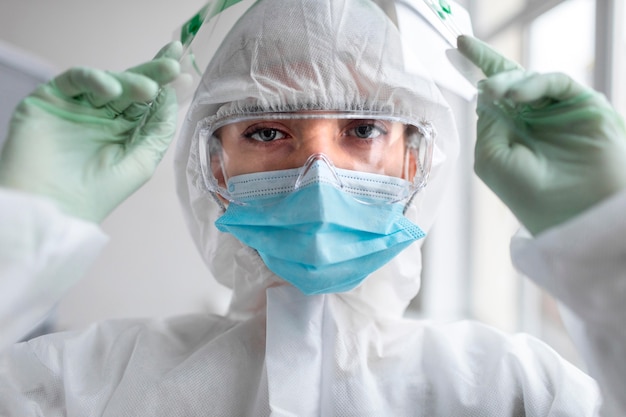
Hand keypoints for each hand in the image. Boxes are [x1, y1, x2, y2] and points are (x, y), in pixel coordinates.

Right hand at [0, 42, 181, 222]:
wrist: (54, 208)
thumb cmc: (99, 193)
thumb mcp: (142, 161)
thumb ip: (159, 129)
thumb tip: (172, 95)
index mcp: (126, 130)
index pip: (148, 101)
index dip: (165, 84)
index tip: (183, 70)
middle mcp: (103, 115)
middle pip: (131, 85)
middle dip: (153, 73)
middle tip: (172, 64)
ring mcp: (78, 106)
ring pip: (108, 81)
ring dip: (130, 80)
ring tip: (148, 88)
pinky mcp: (52, 98)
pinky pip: (76, 80)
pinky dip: (95, 80)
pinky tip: (111, 89)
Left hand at [457, 35, 625, 234]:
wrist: (572, 211)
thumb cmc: (527, 192)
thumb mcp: (492, 157)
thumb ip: (488, 122)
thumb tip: (487, 92)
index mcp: (509, 131)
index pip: (492, 96)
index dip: (478, 70)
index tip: (458, 46)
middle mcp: (532, 118)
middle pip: (509, 79)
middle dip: (490, 68)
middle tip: (477, 72)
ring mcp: (556, 110)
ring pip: (530, 78)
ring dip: (508, 80)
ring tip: (498, 91)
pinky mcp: (581, 105)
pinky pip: (554, 82)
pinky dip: (533, 83)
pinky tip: (516, 94)